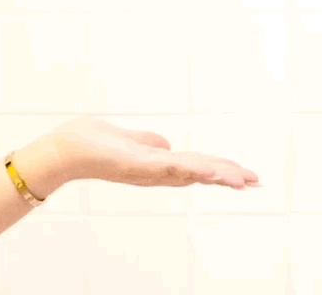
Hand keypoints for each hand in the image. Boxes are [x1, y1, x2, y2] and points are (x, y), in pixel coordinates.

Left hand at [44, 116, 259, 189]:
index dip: (222, 171)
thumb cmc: (93, 143)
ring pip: (190, 173)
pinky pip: (168, 168)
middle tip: (256, 181)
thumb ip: (149, 143)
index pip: (197, 167)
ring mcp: (147, 170)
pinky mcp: (136, 164)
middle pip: (200, 173)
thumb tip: (166, 146)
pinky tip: (209, 170)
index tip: (247, 176)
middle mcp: (156, 172)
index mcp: (158, 165)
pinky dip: (191, 170)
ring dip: (217, 175)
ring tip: (242, 178)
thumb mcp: (129, 140)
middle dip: (228, 177)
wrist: (65, 150)